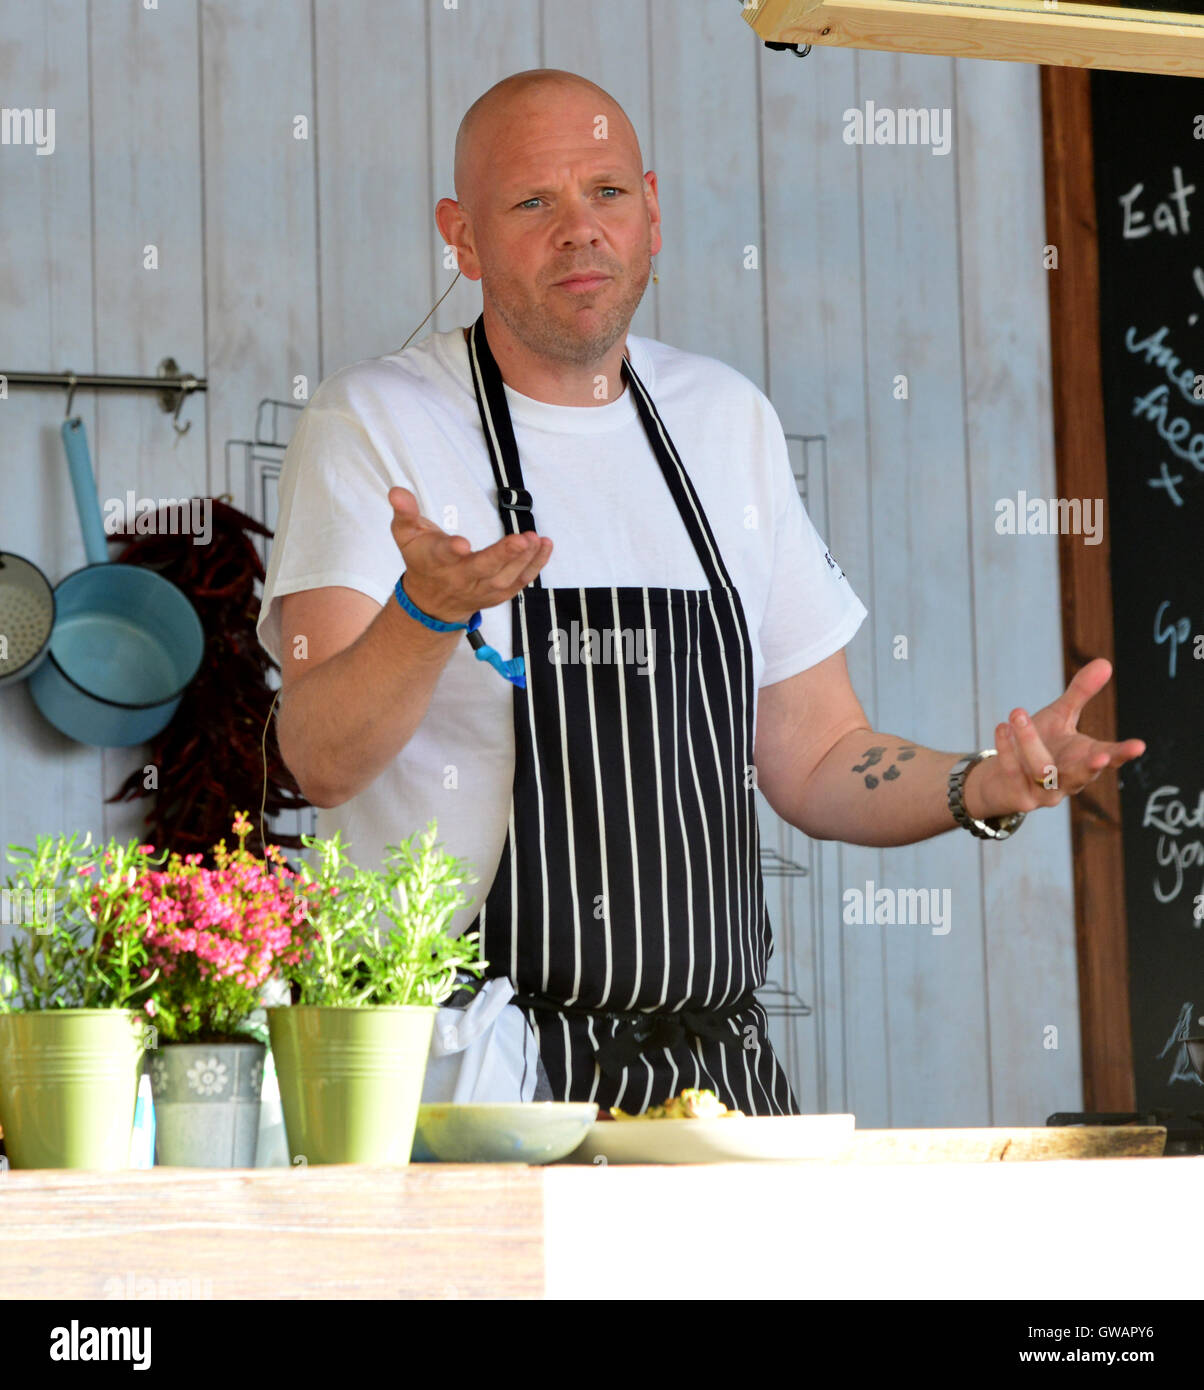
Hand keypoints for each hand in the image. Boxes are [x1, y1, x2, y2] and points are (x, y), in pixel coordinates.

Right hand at [388, 487, 551, 624]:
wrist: (432, 602)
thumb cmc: (422, 560)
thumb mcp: (406, 535)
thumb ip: (404, 512)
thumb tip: (396, 491)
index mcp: (436, 562)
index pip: (443, 556)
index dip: (451, 550)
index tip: (462, 543)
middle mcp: (460, 578)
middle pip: (483, 568)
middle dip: (503, 555)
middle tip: (521, 539)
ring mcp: (481, 589)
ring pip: (505, 577)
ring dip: (524, 559)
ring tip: (536, 538)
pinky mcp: (498, 593)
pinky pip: (519, 582)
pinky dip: (535, 566)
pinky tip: (545, 546)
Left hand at [965, 657, 1144, 818]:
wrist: (1001, 779)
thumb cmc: (1040, 744)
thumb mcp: (1060, 716)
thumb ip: (1080, 694)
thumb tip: (1106, 663)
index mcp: (1085, 759)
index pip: (1110, 757)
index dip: (1123, 753)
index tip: (1139, 746)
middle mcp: (1070, 780)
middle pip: (1083, 774)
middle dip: (1092, 766)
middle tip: (1100, 756)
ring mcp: (1046, 794)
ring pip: (1042, 770)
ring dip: (1029, 741)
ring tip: (1017, 713)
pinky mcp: (1020, 799)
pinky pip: (1014, 774)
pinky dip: (1006, 750)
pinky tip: (1002, 728)